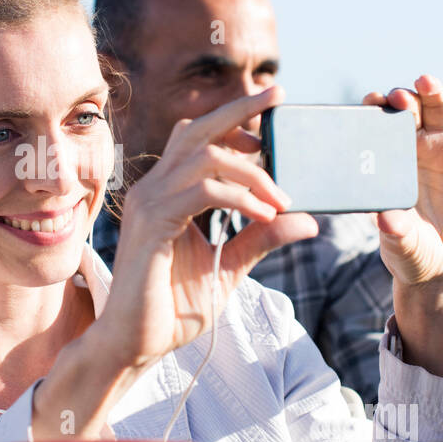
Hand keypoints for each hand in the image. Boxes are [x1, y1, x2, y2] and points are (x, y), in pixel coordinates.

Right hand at [92, 86, 318, 369]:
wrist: (135, 344)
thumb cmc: (172, 308)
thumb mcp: (229, 267)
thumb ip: (261, 238)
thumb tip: (307, 220)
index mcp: (167, 194)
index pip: (197, 138)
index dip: (234, 122)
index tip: (273, 120)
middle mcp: (154, 190)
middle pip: (197, 129)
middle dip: (240, 109)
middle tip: (280, 96)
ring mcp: (149, 204)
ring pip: (204, 157)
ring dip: (252, 172)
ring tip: (282, 198)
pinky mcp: (152, 225)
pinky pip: (201, 192)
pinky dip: (239, 198)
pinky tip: (264, 213)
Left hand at [362, 67, 442, 295]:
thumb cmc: (410, 252)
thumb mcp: (400, 244)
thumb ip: (395, 232)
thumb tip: (386, 219)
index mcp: (383, 163)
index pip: (374, 128)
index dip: (371, 111)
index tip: (369, 102)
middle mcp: (408, 148)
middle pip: (404, 112)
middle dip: (398, 100)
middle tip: (395, 99)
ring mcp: (439, 147)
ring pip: (434, 109)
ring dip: (430, 91)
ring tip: (425, 83)